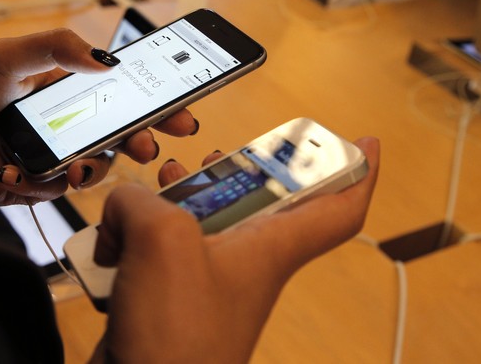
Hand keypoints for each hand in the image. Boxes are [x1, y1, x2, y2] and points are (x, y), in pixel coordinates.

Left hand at [0, 29, 198, 204]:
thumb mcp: (5, 57)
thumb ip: (55, 47)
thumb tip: (106, 59)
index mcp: (62, 90)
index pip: (117, 95)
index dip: (151, 103)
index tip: (179, 109)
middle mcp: (62, 123)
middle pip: (117, 134)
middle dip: (140, 139)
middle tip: (154, 145)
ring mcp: (50, 156)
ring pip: (93, 167)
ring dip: (93, 167)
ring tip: (76, 167)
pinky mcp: (34, 186)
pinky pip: (58, 191)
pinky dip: (50, 183)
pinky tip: (30, 173)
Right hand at [91, 137, 379, 362]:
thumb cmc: (178, 337)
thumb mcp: (163, 239)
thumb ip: (142, 201)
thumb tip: (125, 206)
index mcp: (270, 246)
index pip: (341, 209)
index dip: (360, 172)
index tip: (366, 143)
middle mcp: (245, 260)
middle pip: (260, 201)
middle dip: (238, 170)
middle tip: (221, 155)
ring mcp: (206, 278)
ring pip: (202, 220)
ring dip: (176, 199)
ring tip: (158, 186)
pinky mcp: (168, 294)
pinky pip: (159, 250)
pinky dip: (137, 237)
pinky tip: (114, 240)